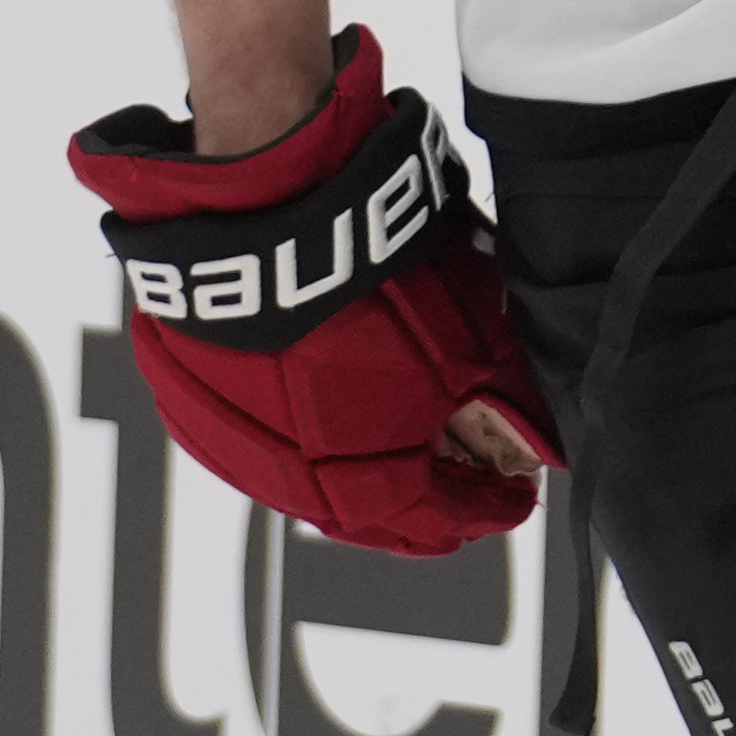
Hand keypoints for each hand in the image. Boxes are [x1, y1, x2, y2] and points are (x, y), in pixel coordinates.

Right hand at [70, 25, 561, 554]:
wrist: (272, 216)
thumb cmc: (373, 278)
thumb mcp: (478, 341)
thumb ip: (510, 405)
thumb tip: (541, 438)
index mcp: (368, 485)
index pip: (445, 519)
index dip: (489, 507)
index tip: (513, 494)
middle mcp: (294, 484)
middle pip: (373, 517)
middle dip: (427, 501)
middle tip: (463, 481)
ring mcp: (235, 444)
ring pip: (306, 485)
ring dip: (358, 470)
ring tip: (400, 442)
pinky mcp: (194, 402)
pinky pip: (253, 438)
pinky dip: (297, 434)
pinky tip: (327, 406)